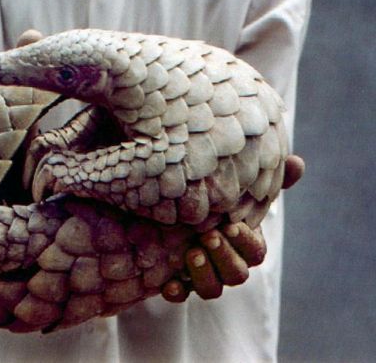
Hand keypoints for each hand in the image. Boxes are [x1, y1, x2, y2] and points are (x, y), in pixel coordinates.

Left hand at [162, 154, 304, 301]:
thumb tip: (296, 163)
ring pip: (212, 289)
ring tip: (192, 253)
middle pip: (237, 274)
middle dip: (225, 256)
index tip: (232, 225)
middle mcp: (224, 263)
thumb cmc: (208, 197)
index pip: (255, 251)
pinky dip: (177, 292)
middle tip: (209, 236)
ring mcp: (200, 275)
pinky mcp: (176, 282)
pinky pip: (180, 296)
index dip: (246, 241)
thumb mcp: (233, 185)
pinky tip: (169, 284)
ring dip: (205, 274)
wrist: (163, 208)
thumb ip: (265, 178)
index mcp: (242, 243)